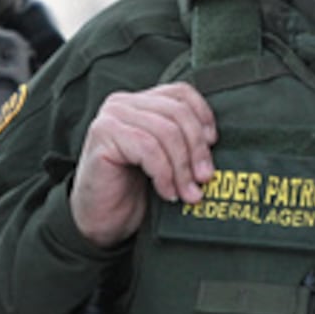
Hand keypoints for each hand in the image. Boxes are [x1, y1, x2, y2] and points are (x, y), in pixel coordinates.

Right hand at [70, 82, 217, 247]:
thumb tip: (213, 140)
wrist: (101, 220)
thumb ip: (183, 140)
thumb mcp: (166, 158)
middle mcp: (124, 102)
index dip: (203, 115)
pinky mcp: (103, 136)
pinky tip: (168, 192)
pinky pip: (148, 148)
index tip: (213, 144)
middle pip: (177, 113)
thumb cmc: (135, 189)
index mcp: (141, 101)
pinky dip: (164, 173)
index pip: (182, 93)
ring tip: (189, 193)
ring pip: (166, 132)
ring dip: (182, 167)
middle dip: (197, 148)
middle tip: (205, 178)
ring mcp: (111, 117)